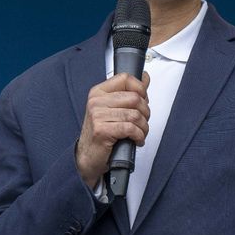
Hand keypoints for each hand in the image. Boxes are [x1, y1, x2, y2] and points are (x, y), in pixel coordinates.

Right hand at [75, 72, 150, 187]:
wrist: (88, 157)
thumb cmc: (102, 133)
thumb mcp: (114, 109)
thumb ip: (129, 93)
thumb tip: (145, 77)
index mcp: (99, 92)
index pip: (125, 78)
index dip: (140, 88)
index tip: (143, 99)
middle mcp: (96, 101)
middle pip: (134, 98)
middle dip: (145, 112)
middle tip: (142, 122)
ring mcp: (97, 115)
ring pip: (135, 115)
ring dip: (143, 127)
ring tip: (139, 133)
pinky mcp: (102, 130)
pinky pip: (131, 129)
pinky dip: (139, 136)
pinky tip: (136, 140)